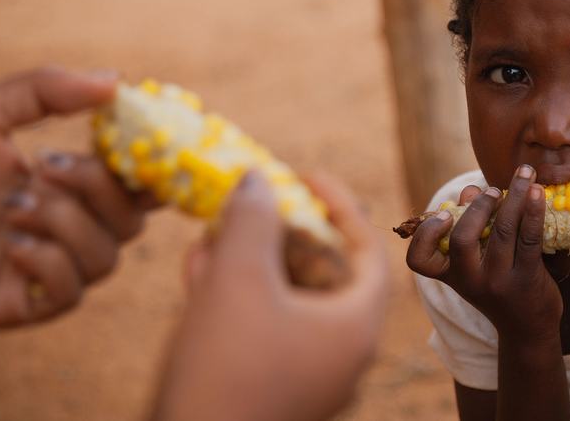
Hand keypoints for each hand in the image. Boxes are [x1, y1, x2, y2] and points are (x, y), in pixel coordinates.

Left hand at [0, 67, 149, 327]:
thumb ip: (48, 89)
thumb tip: (115, 80)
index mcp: (70, 188)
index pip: (136, 186)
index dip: (151, 170)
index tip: (143, 145)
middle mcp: (70, 231)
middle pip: (132, 220)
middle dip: (96, 187)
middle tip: (44, 166)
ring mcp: (52, 270)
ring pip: (106, 255)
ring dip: (64, 223)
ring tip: (10, 207)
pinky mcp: (29, 305)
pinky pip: (72, 290)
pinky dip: (48, 261)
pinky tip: (10, 245)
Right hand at [152, 171, 388, 420]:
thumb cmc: (223, 369)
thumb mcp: (236, 279)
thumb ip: (252, 220)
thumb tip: (258, 180)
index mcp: (357, 328)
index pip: (368, 250)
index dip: (340, 205)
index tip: (306, 177)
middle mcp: (345, 356)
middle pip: (328, 274)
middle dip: (284, 232)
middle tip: (254, 203)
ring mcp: (310, 378)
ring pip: (289, 301)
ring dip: (254, 260)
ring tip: (216, 230)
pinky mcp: (274, 392)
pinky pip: (266, 330)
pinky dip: (240, 297)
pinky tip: (200, 269)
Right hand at [406, 164, 561, 340]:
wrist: (528, 328)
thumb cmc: (498, 285)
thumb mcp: (477, 263)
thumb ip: (471, 225)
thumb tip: (473, 190)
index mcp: (450, 275)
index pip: (419, 260)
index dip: (425, 235)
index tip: (445, 214)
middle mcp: (470, 280)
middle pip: (463, 239)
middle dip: (478, 206)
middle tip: (493, 190)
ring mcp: (499, 281)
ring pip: (502, 230)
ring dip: (514, 195)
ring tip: (525, 173)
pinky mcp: (527, 277)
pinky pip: (529, 238)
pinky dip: (533, 210)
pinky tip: (538, 191)